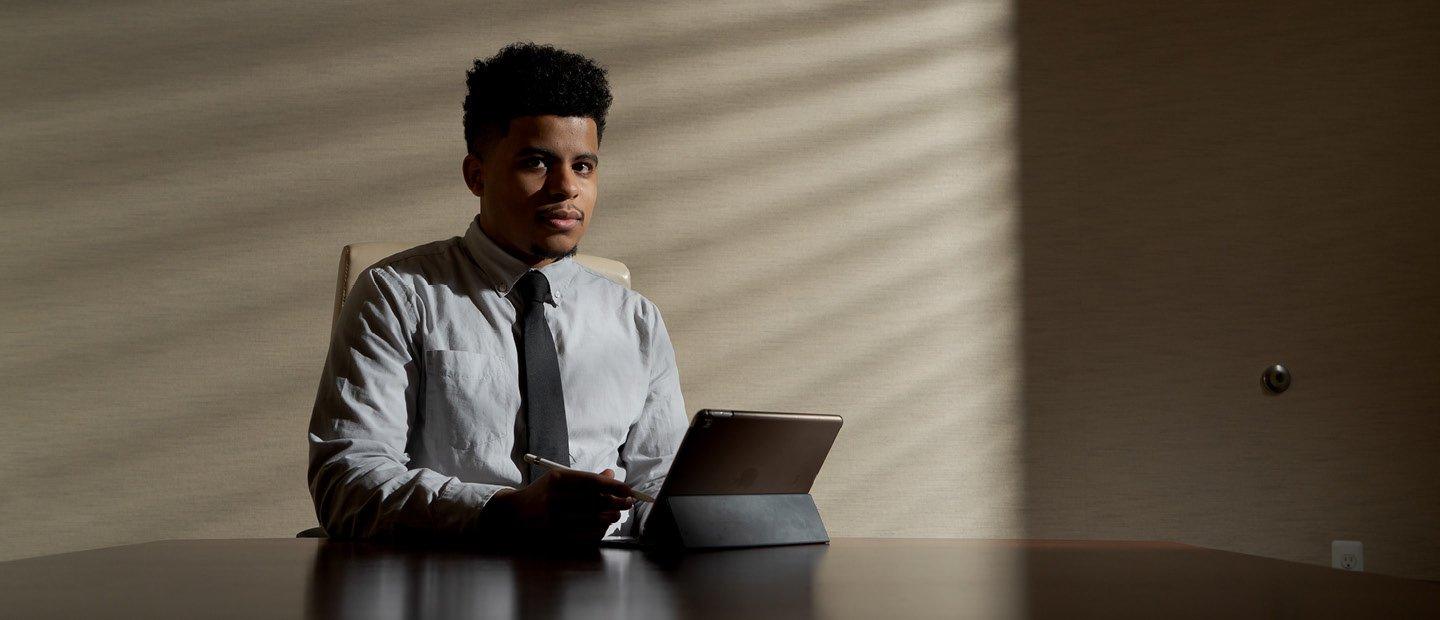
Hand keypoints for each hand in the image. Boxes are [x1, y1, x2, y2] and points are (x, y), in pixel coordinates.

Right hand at [483, 468, 636, 545]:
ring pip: (591, 518)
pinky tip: (604, 526)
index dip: (614, 486)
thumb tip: (611, 475)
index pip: (591, 481)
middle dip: (615, 502)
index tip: (628, 489)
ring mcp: (553, 517)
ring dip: (609, 516)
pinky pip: (583, 533)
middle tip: (628, 502)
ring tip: (617, 514)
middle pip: (594, 500)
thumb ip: (586, 478)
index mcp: (556, 479)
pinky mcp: (554, 534)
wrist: (513, 513)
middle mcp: (554, 497)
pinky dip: (597, 530)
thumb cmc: (543, 493)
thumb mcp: (560, 479)